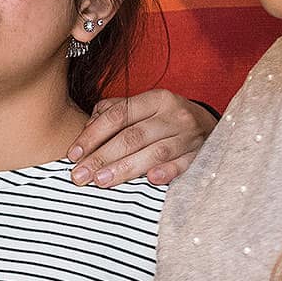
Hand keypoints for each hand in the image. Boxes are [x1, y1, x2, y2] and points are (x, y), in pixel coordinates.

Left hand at [67, 89, 215, 186]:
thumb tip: (86, 129)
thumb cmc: (164, 118)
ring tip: (101, 181)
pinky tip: (150, 180)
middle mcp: (174, 115)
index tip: (73, 154)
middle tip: (80, 175)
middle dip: (103, 157)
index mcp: (155, 99)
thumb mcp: (141, 107)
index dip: (93, 134)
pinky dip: (167, 171)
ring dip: (126, 168)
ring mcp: (189, 136)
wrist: (208, 125)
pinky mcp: (201, 155)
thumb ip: (112, 113)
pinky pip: (183, 164)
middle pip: (133, 136)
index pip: (118, 115)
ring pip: (155, 152)